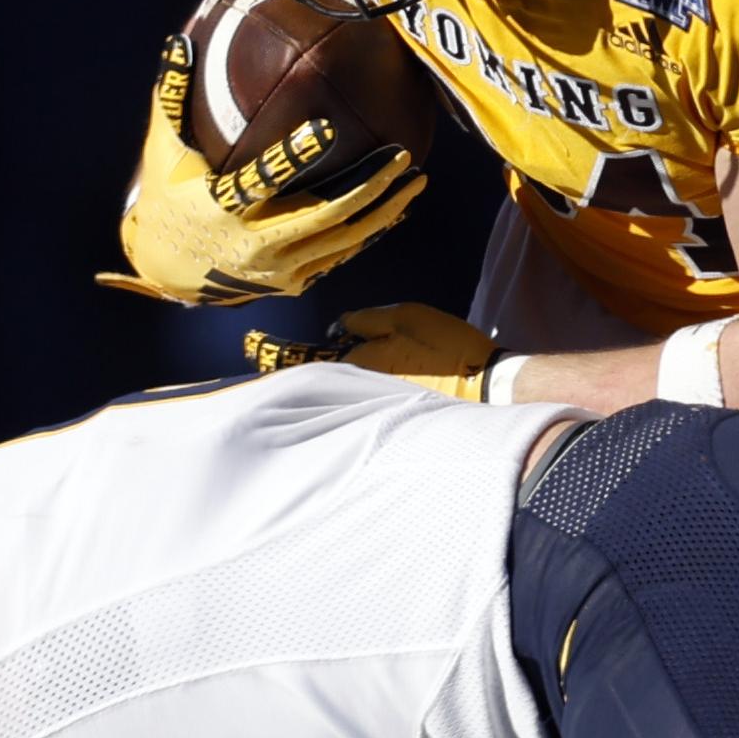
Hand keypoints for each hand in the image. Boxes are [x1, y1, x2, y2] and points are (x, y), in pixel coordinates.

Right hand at [96, 36, 424, 305]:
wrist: (169, 271)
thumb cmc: (168, 197)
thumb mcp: (163, 150)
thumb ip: (171, 97)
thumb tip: (178, 42)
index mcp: (221, 206)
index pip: (261, 179)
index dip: (293, 155)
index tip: (326, 128)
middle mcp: (253, 243)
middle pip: (323, 215)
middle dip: (368, 186)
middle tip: (402, 156)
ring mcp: (276, 268)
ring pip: (342, 240)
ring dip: (384, 211)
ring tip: (416, 181)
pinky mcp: (292, 281)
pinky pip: (340, 255)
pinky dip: (370, 232)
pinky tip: (397, 209)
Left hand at [243, 302, 499, 400]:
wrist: (488, 388)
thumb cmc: (446, 347)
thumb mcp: (405, 318)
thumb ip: (364, 322)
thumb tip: (334, 329)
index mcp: (356, 365)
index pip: (308, 361)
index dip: (279, 353)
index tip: (250, 348)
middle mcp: (358, 394)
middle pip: (321, 385)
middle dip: (301, 374)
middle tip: (274, 357)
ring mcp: (374, 410)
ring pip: (341, 396)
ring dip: (329, 387)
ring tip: (311, 375)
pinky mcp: (392, 420)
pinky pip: (362, 405)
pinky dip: (355, 397)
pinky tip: (363, 388)